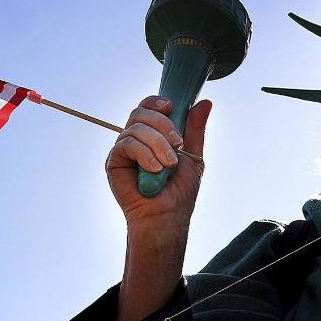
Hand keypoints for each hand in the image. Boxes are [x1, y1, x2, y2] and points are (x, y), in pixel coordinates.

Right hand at [106, 95, 211, 234]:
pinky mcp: (114, 161)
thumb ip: (195, 130)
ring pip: (135, 127)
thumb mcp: (193, 156)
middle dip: (162, 124)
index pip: (148, 107)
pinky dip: (144, 154)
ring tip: (169, 164)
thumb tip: (206, 102)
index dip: (157, 101)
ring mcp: (124, 150)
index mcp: (153, 135)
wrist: (166, 218)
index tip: (171, 107)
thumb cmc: (179, 193)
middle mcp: (136, 139)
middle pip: (140, 112)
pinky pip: (126, 144)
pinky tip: (155, 169)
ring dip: (157, 143)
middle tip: (178, 144)